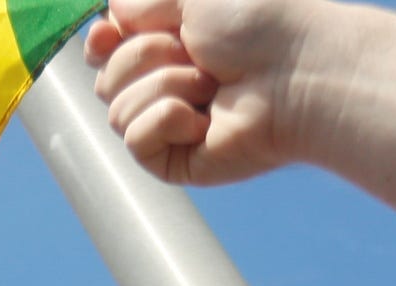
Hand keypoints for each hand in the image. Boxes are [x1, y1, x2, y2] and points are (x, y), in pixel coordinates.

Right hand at [89, 0, 320, 186]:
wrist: (295, 71)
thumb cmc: (257, 23)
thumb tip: (109, 14)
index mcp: (171, 43)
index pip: (106, 51)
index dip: (100, 44)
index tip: (106, 35)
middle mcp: (168, 84)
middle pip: (104, 78)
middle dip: (143, 55)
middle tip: (197, 52)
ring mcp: (170, 126)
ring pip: (116, 110)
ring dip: (165, 85)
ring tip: (212, 85)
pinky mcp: (175, 161)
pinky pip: (135, 140)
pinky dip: (167, 119)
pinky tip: (204, 119)